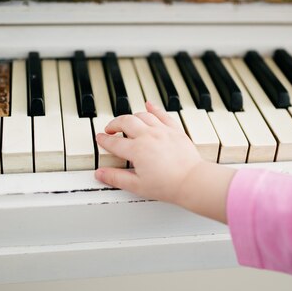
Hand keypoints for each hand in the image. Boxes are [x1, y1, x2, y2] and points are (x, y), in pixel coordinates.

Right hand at [95, 102, 234, 222]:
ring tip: (126, 121)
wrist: (192, 181)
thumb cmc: (167, 185)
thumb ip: (116, 178)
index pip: (114, 142)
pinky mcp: (175, 130)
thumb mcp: (137, 186)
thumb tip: (100, 173)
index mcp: (136, 150)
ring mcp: (162, 131)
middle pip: (125, 122)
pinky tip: (149, 104)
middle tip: (109, 128)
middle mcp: (148, 136)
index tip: (99, 138)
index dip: (104, 140)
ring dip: (131, 117)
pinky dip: (154, 108)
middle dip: (114, 123)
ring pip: (142, 115)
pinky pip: (162, 114)